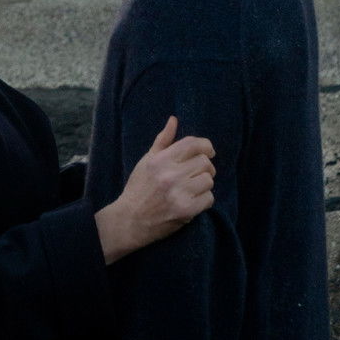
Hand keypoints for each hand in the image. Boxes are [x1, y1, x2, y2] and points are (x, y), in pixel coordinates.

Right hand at [94, 116, 215, 263]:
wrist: (130, 220)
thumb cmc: (138, 188)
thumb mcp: (147, 161)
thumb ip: (162, 141)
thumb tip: (174, 119)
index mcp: (160, 159)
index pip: (193, 144)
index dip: (206, 146)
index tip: (208, 152)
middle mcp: (170, 174)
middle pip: (205, 162)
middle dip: (204, 168)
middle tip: (197, 174)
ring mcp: (178, 192)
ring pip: (209, 180)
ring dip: (204, 185)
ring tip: (192, 188)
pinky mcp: (186, 210)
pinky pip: (209, 198)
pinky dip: (204, 200)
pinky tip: (192, 201)